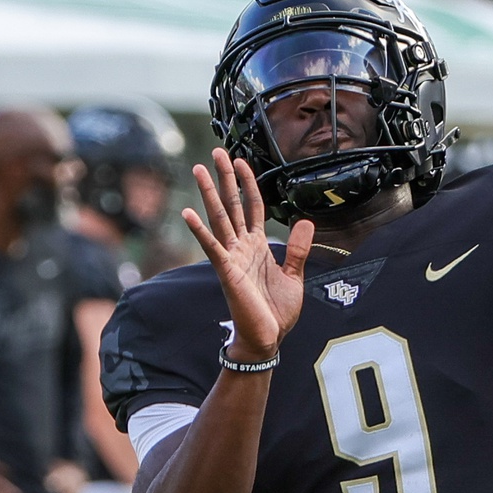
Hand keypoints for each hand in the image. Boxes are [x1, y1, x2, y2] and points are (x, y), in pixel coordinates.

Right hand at [181, 149, 312, 362]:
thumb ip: (297, 249)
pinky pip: (212, 247)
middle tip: (216, 152)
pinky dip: (199, 230)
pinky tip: (187, 213)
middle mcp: (241, 247)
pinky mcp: (227, 272)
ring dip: (208, 194)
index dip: (248, 183)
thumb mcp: (294, 275)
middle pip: (231, 205)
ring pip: (219, 219)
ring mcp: (231, 258)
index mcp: (257, 246)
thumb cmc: (276, 312)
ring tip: (198, 169)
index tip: (242, 161)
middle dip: (224, 179)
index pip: (252, 207)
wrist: (268, 340)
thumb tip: (305, 222)